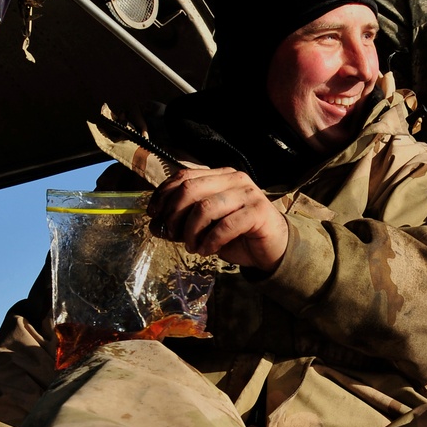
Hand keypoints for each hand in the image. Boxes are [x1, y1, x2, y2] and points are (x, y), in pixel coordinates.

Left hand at [148, 166, 289, 272]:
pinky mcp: (257, 212)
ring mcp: (247, 193)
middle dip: (174, 214)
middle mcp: (233, 179)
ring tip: (192, 246)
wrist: (272, 248)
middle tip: (171, 234)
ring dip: (191, 231)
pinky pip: (225, 225)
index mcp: (219, 176)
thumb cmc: (238, 235)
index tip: (154, 214)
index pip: (183, 176)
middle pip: (190, 188)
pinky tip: (207, 250)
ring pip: (205, 207)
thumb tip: (154, 225)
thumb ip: (182, 224)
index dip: (164, 194)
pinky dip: (210, 241)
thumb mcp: (204, 228)